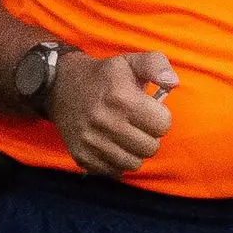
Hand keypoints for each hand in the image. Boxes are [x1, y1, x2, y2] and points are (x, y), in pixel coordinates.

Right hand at [50, 49, 176, 176]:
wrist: (59, 87)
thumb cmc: (103, 76)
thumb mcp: (130, 61)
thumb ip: (156, 65)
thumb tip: (172, 82)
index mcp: (121, 98)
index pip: (162, 125)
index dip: (161, 118)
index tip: (150, 112)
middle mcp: (105, 121)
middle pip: (150, 148)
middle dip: (150, 137)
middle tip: (139, 126)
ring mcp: (91, 141)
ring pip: (133, 163)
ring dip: (135, 152)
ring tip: (127, 137)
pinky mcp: (81, 155)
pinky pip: (113, 171)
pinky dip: (117, 161)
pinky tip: (113, 146)